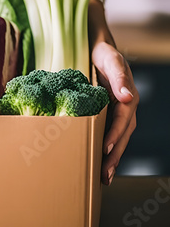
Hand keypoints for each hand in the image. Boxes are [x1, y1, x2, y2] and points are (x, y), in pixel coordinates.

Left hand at [92, 41, 137, 185]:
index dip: (114, 134)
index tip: (105, 148)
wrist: (100, 50)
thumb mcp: (111, 60)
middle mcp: (125, 107)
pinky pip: (109, 133)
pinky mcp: (108, 114)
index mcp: (127, 97)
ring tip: (103, 177)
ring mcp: (118, 112)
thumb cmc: (105, 54)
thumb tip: (128, 96)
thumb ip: (119, 77)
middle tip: (105, 174)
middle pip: (122, 135)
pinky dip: (105, 148)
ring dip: (111, 157)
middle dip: (114, 155)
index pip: (123, 120)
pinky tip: (98, 161)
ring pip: (117, 138)